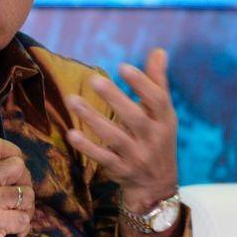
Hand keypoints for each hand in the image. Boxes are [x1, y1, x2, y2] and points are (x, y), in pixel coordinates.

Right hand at [0, 137, 33, 236]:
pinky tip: (10, 234)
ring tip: (13, 218)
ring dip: (25, 209)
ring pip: (26, 193)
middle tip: (15, 199)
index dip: (12, 153)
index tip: (15, 169)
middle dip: (24, 183)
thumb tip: (14, 164)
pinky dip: (22, 229)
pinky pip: (24, 218)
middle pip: (17, 165)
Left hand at [67, 48, 179, 213]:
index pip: (157, 100)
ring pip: (114, 138)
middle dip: (114, 99)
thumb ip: (158, 82)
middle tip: (93, 79)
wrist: (158, 185)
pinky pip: (103, 158)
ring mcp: (137, 156)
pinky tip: (71, 133)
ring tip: (72, 100)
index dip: (142, 83)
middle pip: (134, 118)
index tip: (122, 66)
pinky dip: (88, 147)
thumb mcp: (163, 113)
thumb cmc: (158, 138)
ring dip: (93, 119)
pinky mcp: (120, 170)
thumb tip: (159, 50)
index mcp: (165, 120)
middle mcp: (153, 138)